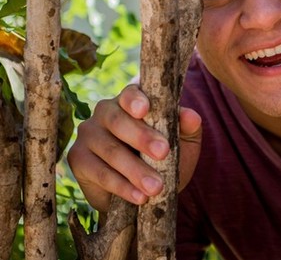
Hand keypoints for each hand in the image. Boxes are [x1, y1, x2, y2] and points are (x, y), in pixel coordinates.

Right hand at [67, 85, 201, 211]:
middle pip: (118, 120)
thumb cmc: (166, 156)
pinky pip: (100, 172)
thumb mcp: (184, 141)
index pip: (130, 93)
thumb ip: (188, 127)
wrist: (147, 189)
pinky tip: (139, 196)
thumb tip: (191, 116)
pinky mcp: (77, 158)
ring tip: (156, 187)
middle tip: (163, 153)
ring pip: (111, 150)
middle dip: (142, 137)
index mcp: (130, 100)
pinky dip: (122, 186)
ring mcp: (89, 134)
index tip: (145, 110)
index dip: (135, 100)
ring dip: (135, 170)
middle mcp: (105, 111)